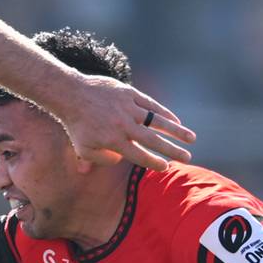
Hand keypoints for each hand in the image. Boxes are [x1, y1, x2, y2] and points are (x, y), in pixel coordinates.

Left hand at [58, 74, 195, 170]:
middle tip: (187, 158)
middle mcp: (124, 126)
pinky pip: (151, 105)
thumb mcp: (83, 150)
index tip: (166, 167)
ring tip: (191, 139)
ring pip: (158, 121)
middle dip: (172, 150)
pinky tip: (176, 120)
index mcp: (113, 141)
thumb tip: (121, 159)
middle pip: (154, 141)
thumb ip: (102, 160)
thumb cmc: (77, 126)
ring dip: (177, 131)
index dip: (154, 163)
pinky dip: (165, 113)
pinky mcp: (130, 94)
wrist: (71, 95)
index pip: (139, 156)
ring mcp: (129, 108)